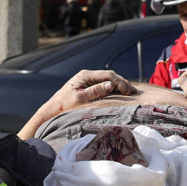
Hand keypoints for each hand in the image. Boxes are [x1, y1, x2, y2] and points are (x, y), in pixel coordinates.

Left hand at [17, 69, 135, 138]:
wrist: (52, 110)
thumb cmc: (64, 105)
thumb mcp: (80, 99)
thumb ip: (95, 91)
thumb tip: (110, 85)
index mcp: (85, 75)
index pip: (107, 75)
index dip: (120, 82)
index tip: (128, 91)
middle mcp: (87, 76)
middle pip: (109, 76)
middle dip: (122, 83)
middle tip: (133, 92)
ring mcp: (88, 81)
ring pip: (108, 80)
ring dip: (119, 86)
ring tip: (130, 93)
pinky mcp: (88, 87)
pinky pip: (104, 86)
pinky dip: (113, 89)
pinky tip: (121, 95)